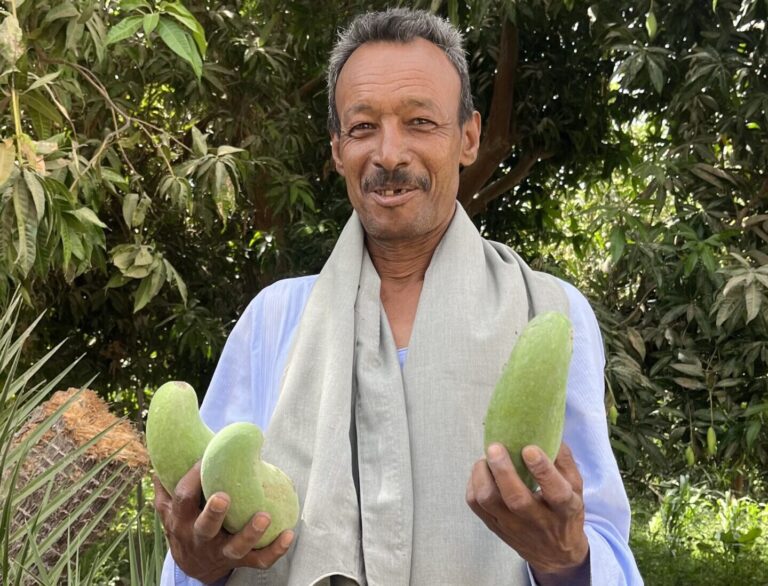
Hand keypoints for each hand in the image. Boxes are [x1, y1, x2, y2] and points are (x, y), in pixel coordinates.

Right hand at [153, 462, 293, 583]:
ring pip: (236, 547)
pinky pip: (260, 560)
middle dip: (214, 513)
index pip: (183, 498)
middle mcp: (200, 538)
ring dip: (250, 533)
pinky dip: (276, 550)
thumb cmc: (185, 526)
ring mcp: (222, 552)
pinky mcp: (242, 561)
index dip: (192, 479)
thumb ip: (166, 485)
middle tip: (224, 497)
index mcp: (182, 520)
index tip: (204, 459)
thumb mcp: (170, 509)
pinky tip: (288, 535)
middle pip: (205, 527)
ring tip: (264, 516)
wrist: (193, 567)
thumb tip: (161, 456)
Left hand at [466, 442, 588, 581]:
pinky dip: (473, 484)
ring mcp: (513, 526)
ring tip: (486, 459)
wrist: (554, 554)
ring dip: (482, 475)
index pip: (556, 492)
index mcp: (564, 509)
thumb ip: (564, 460)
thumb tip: (547, 432)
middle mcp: (538, 521)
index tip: (530, 449)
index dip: (542, 470)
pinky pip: (476, 505)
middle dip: (503, 470)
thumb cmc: (564, 512)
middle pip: (516, 499)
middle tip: (495, 447)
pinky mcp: (495, 527)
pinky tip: (481, 472)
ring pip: (490, 502)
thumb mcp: (576, 488)